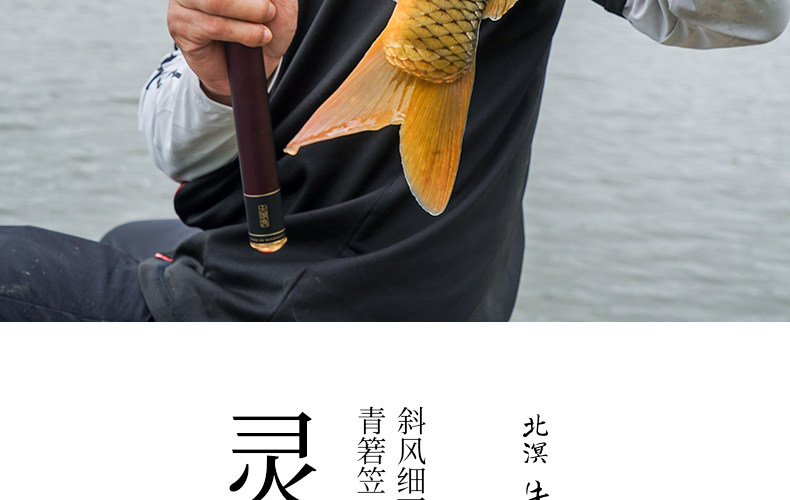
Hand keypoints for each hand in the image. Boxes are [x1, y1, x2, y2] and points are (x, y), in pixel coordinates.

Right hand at [167, 0, 297, 103]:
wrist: (255, 69)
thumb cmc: (265, 29)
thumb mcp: (278, 2)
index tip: (268, 4)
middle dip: (252, 1)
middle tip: (269, 11)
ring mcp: (182, 3)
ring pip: (215, 2)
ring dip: (248, 15)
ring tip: (265, 31)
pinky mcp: (181, 28)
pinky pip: (212, 26)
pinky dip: (241, 33)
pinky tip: (256, 39)